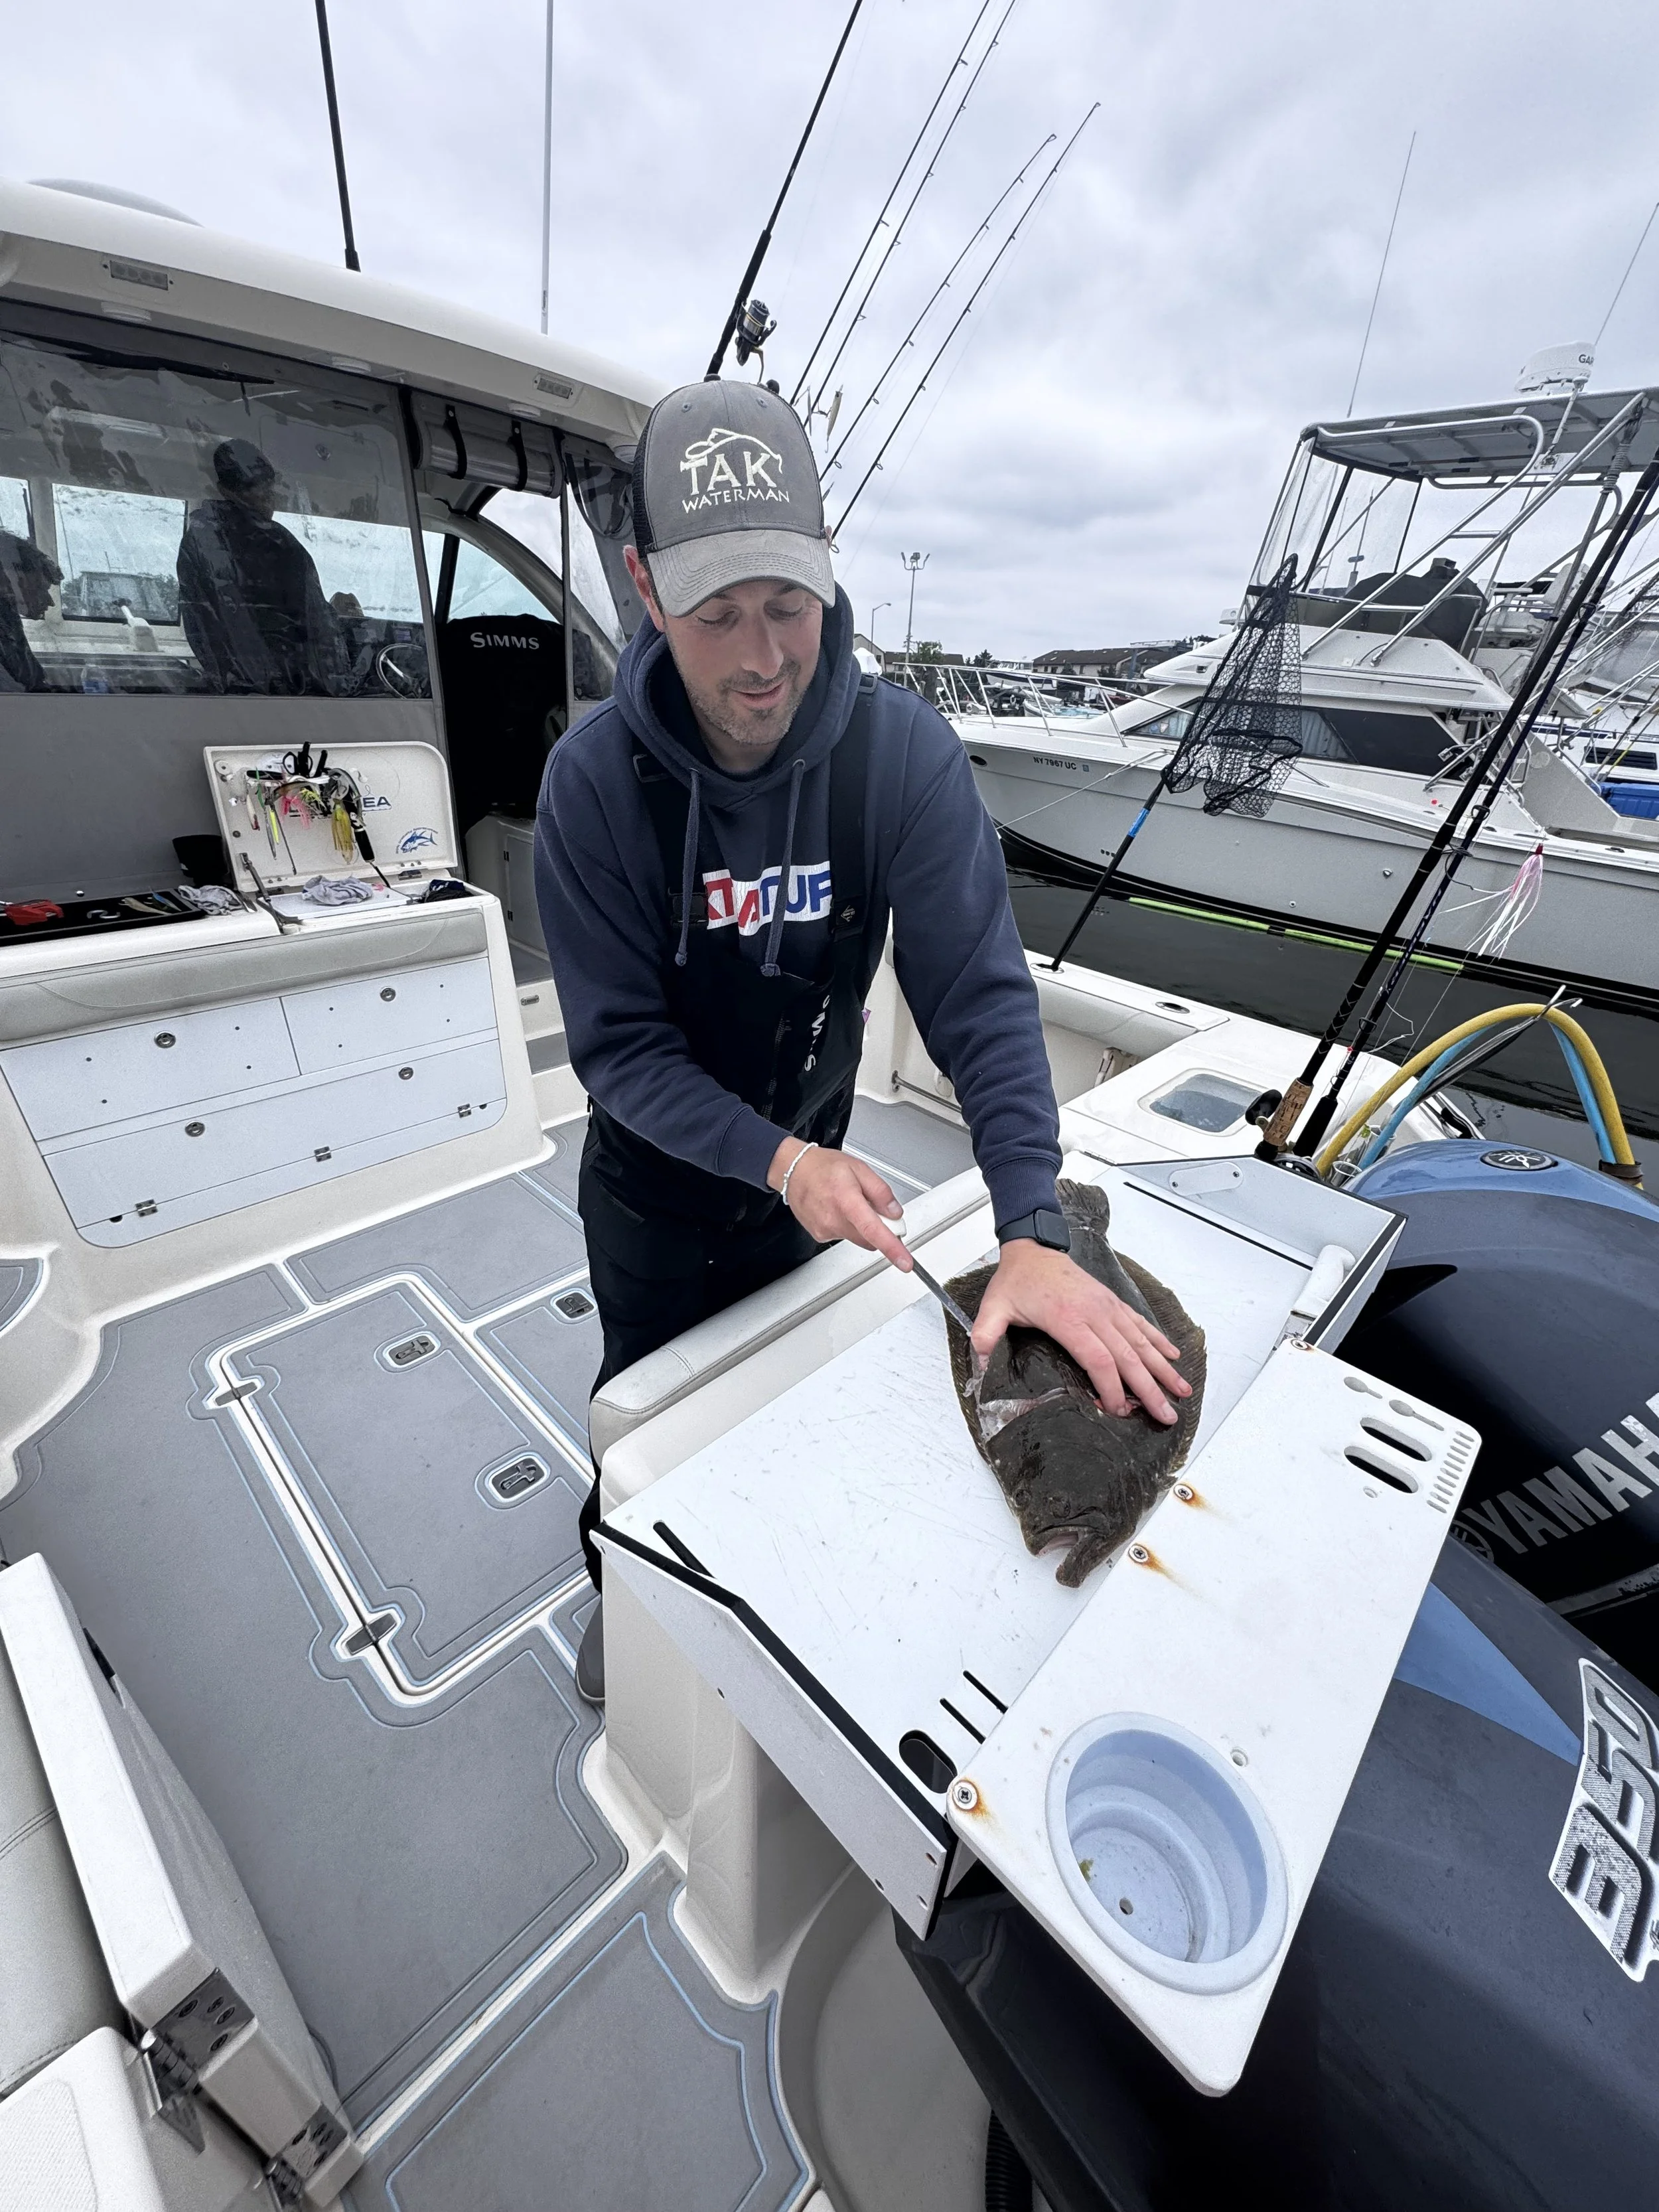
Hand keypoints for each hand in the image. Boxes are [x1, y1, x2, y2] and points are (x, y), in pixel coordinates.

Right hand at [769, 1138, 907, 1264]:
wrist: (795, 1170)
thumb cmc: (823, 1167)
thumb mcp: (860, 1168)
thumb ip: (881, 1192)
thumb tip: (894, 1213)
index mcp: (846, 1200)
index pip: (873, 1230)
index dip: (892, 1248)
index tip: (904, 1262)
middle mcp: (834, 1219)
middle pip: (870, 1238)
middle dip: (879, 1227)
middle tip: (872, 1205)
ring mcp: (825, 1230)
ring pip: (858, 1238)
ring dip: (861, 1225)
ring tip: (847, 1201)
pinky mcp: (820, 1236)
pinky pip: (845, 1236)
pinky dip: (847, 1226)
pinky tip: (836, 1208)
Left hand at [971, 1239, 1190, 1424]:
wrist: (1033, 1247)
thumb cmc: (1016, 1280)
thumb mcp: (994, 1307)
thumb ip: (986, 1335)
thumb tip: (980, 1364)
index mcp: (1068, 1319)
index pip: (1098, 1359)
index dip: (1111, 1388)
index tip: (1118, 1411)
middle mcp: (1094, 1312)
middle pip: (1128, 1356)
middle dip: (1149, 1388)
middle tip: (1167, 1414)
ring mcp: (1107, 1306)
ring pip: (1141, 1341)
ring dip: (1162, 1368)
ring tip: (1182, 1390)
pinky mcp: (1112, 1302)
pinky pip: (1140, 1323)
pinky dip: (1158, 1340)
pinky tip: (1173, 1356)